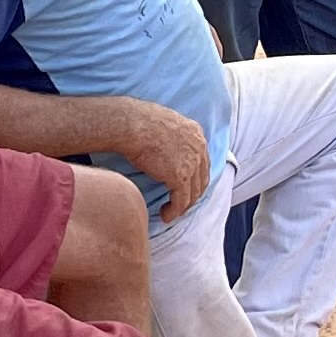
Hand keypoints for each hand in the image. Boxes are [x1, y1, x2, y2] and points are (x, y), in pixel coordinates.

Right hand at [113, 101, 211, 217]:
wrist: (133, 124)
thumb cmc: (138, 121)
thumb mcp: (164, 123)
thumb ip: (172, 136)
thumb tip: (166, 146)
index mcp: (196, 133)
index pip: (202, 161)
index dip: (195, 178)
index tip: (186, 187)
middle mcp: (199, 148)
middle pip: (201, 180)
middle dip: (191, 195)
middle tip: (180, 204)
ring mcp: (192, 164)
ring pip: (193, 194)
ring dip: (183, 206)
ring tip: (171, 212)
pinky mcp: (181, 178)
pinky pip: (181, 202)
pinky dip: (174, 211)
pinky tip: (166, 215)